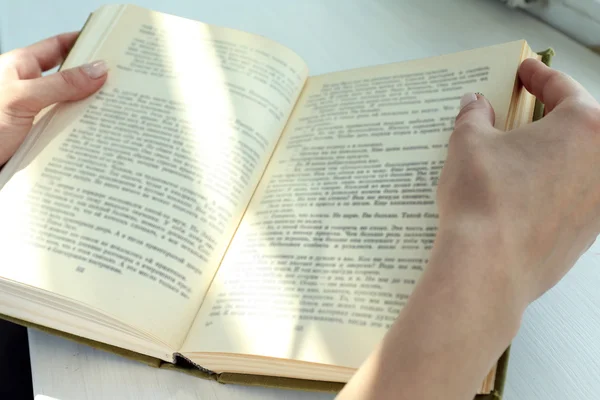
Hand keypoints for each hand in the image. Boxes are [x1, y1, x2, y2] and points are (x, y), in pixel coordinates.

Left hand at [0, 32, 107, 164]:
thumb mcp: (22, 99)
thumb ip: (60, 84)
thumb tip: (98, 70)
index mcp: (22, 67)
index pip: (59, 47)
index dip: (85, 42)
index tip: (112, 45)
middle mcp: (31, 88)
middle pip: (72, 77)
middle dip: (96, 79)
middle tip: (125, 81)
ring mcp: (37, 112)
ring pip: (73, 105)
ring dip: (92, 110)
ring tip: (120, 109)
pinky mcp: (42, 136)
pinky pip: (69, 129)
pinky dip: (85, 132)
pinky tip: (101, 134)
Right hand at [339, 60, 599, 399]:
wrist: (488, 268)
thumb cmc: (484, 199)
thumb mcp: (468, 143)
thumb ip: (474, 116)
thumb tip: (475, 104)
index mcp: (585, 128)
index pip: (561, 89)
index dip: (538, 76)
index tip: (524, 72)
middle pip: (576, 127)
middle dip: (547, 116)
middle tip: (520, 110)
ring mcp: (598, 204)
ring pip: (575, 165)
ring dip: (547, 155)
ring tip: (512, 156)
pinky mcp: (585, 236)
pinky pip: (568, 199)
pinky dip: (547, 189)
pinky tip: (515, 195)